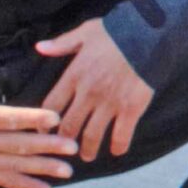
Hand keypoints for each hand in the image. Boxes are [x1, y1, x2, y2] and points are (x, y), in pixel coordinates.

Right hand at [0, 37, 78, 187]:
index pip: (6, 118)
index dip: (32, 118)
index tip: (55, 118)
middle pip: (16, 144)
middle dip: (46, 146)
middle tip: (72, 146)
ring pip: (14, 166)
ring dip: (42, 169)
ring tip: (67, 170)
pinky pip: (3, 180)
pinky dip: (25, 186)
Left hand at [34, 16, 156, 161]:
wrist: (147, 35)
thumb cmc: (116, 31)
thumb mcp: (85, 32)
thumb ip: (62, 43)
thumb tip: (40, 47)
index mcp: (74, 75)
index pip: (52, 105)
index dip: (45, 121)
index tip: (45, 129)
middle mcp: (88, 94)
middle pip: (69, 126)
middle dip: (64, 140)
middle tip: (65, 147)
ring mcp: (109, 103)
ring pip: (92, 135)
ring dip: (88, 149)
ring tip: (86, 156)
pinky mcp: (130, 109)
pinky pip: (121, 134)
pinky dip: (118, 146)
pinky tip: (117, 151)